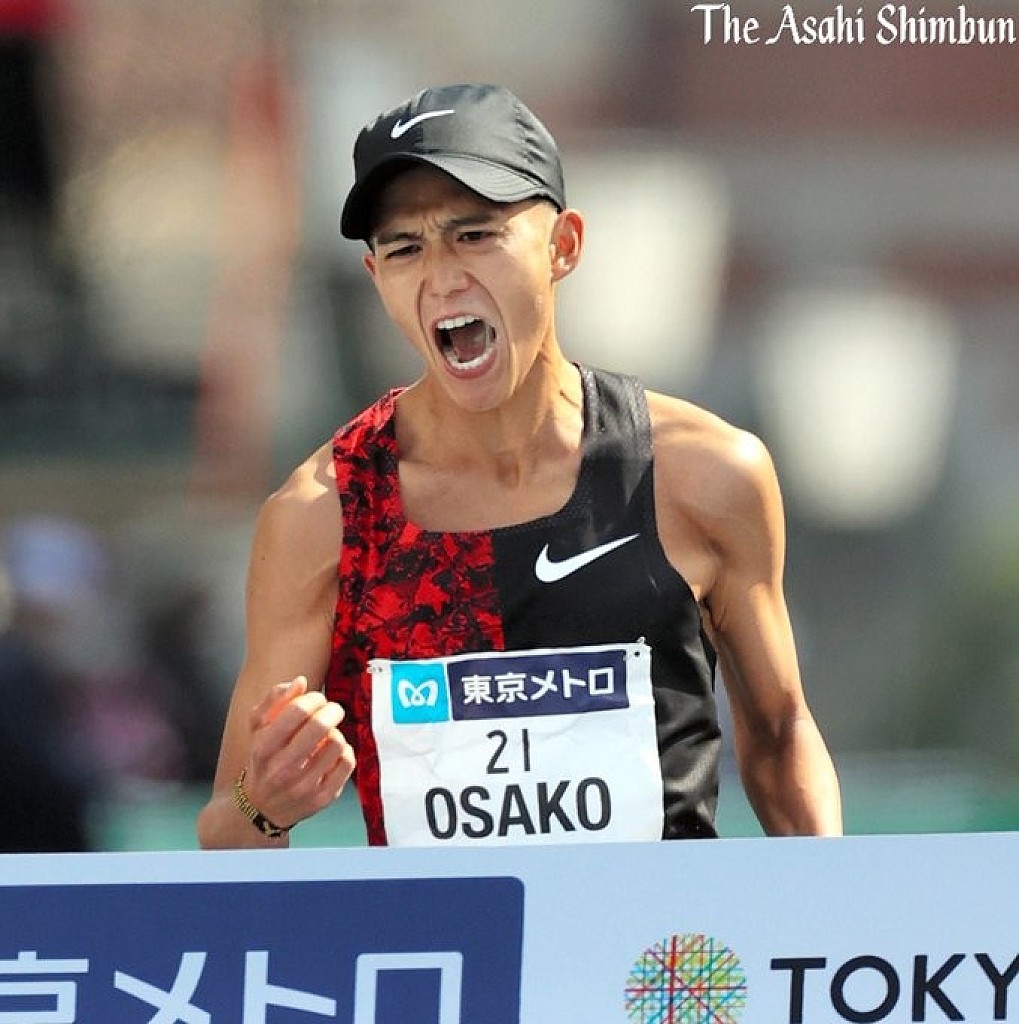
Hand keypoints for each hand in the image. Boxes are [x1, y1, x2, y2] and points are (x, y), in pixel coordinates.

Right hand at [244, 676, 355, 829]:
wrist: (259, 809)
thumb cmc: (263, 760)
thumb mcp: (257, 729)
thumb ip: (274, 700)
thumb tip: (301, 682)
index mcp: (263, 748)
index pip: (297, 711)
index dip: (313, 698)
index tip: (316, 699)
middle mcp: (282, 769)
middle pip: (320, 725)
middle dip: (332, 709)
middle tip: (331, 710)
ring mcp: (304, 787)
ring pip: (337, 742)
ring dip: (335, 732)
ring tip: (327, 736)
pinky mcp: (322, 799)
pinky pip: (348, 763)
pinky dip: (345, 752)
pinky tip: (333, 753)